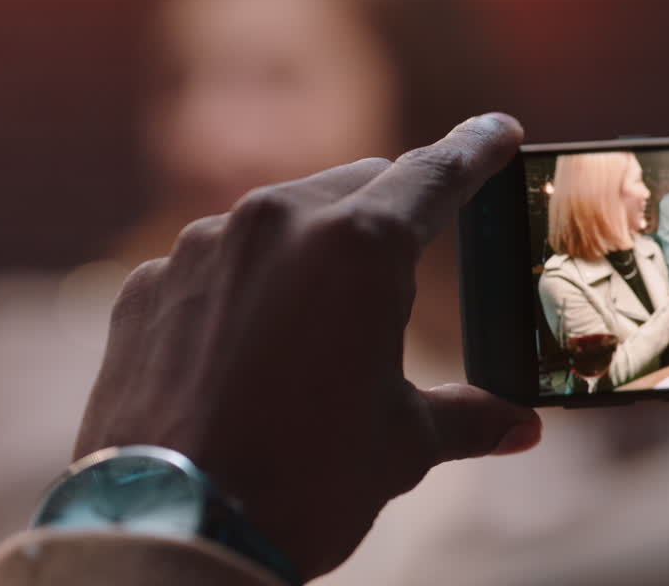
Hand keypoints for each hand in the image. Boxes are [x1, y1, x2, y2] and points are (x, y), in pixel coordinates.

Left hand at [75, 114, 542, 579]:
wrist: (167, 536)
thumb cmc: (301, 484)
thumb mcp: (402, 446)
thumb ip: (467, 417)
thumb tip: (520, 428)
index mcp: (359, 247)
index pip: (436, 174)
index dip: (477, 149)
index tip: (499, 131)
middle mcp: (276, 224)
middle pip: (360, 187)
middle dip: (394, 213)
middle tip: (413, 262)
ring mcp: (201, 248)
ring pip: (284, 218)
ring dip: (318, 250)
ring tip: (324, 330)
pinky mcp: (148, 285)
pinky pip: (218, 261)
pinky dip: (249, 287)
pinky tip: (252, 351)